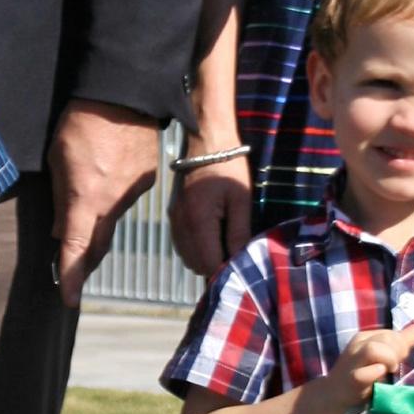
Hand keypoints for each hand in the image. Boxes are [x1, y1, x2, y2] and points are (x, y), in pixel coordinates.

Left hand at [49, 100, 160, 307]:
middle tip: (73, 272)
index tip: (69, 299)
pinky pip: (127, 198)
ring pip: (113, 219)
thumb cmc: (82, 122)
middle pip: (98, 244)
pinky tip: (109, 176)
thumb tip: (61, 231)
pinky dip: (115, 197)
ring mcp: (134, 192)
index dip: (71, 276)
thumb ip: (60, 198)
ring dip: (98, 220)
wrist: (125, 94)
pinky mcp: (149, 180)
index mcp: (87, 198)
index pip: (76, 248)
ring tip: (87, 198)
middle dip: (84, 261)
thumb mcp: (58, 158)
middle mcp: (114, 202)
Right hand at [169, 152, 252, 277]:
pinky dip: (195, 248)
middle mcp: (181, 224)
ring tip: (223, 243)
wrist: (206, 144)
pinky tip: (210, 236)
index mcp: (198, 220)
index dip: (225, 269)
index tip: (240, 263)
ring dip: (204, 258)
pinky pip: (181, 245)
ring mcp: (174, 220)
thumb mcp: (241, 200)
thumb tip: (239, 260)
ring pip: (186, 257)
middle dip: (215, 265)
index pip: (208, 263)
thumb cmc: (229, 169)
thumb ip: (238, 232)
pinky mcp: (172, 216)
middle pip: (195, 264)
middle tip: (233, 252)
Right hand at [319, 322, 413, 413]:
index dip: (402, 344)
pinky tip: (379, 379)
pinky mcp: (353, 379)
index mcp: (364, 338)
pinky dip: (377, 373)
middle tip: (394, 367)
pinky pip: (368, 372)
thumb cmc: (360, 375)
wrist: (332, 396)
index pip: (390, 333)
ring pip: (374, 349)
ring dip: (388, 359)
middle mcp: (358, 346)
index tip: (399, 358)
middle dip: (398, 352)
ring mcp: (354, 362)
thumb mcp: (379, 356)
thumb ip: (398, 343)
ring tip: (389, 370)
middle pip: (386, 338)